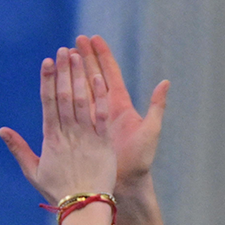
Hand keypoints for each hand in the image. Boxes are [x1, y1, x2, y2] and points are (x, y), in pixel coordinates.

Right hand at [0, 46, 116, 203]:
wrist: (83, 207)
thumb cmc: (58, 192)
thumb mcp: (33, 172)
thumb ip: (19, 149)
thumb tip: (2, 131)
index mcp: (51, 138)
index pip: (47, 103)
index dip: (47, 81)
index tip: (47, 62)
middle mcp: (67, 134)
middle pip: (63, 96)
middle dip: (64, 71)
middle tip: (64, 50)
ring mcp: (86, 137)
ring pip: (81, 101)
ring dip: (79, 77)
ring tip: (78, 56)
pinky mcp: (103, 143)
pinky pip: (101, 116)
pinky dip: (100, 97)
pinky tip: (98, 78)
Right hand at [76, 34, 167, 186]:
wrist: (126, 185)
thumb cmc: (140, 161)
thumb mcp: (150, 131)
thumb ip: (157, 106)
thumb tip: (166, 82)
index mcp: (120, 106)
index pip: (109, 74)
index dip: (102, 56)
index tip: (93, 39)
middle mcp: (106, 110)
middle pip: (93, 77)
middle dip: (85, 58)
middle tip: (75, 41)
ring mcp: (93, 120)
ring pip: (81, 90)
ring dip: (74, 72)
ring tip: (65, 55)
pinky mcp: (83, 131)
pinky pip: (73, 110)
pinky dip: (66, 95)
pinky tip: (58, 83)